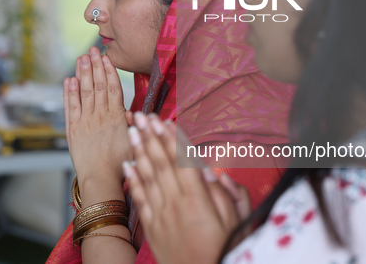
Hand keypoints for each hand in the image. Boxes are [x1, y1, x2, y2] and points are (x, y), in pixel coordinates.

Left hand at [63, 47, 131, 191]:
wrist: (101, 179)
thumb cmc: (121, 164)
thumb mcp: (136, 142)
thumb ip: (136, 125)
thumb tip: (137, 113)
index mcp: (117, 117)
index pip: (112, 87)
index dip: (108, 71)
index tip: (105, 57)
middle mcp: (100, 115)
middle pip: (96, 85)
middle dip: (93, 66)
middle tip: (91, 50)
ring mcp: (85, 121)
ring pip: (83, 92)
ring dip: (81, 73)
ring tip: (80, 58)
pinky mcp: (73, 129)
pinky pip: (70, 107)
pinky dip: (68, 92)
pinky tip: (68, 80)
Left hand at [124, 113, 249, 263]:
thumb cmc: (223, 251)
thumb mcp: (237, 222)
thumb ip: (227, 194)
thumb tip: (214, 172)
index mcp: (198, 199)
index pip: (182, 160)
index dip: (171, 138)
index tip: (163, 119)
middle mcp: (176, 203)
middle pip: (161, 162)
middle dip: (150, 136)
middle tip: (141, 115)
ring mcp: (161, 214)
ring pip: (148, 176)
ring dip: (139, 151)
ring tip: (132, 130)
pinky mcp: (152, 227)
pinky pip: (140, 199)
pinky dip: (133, 180)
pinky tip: (128, 164)